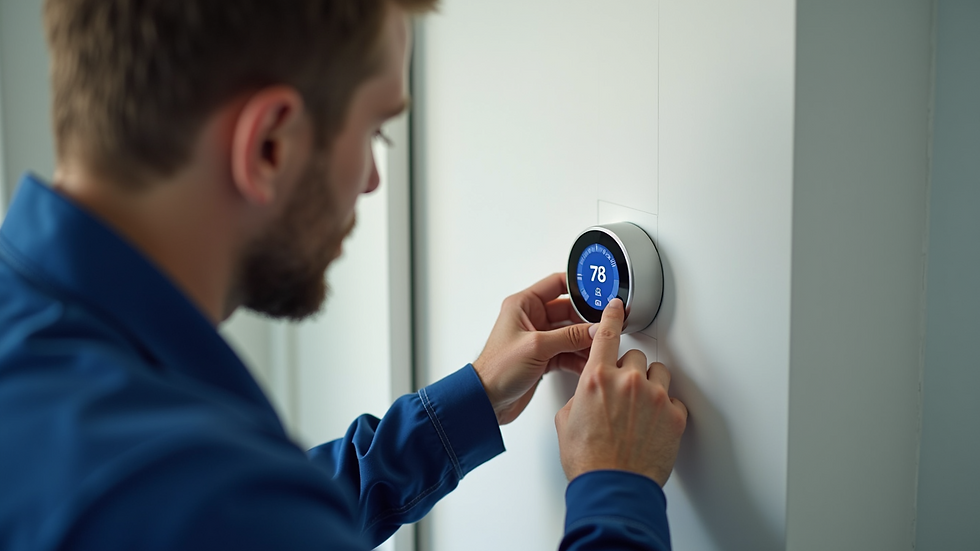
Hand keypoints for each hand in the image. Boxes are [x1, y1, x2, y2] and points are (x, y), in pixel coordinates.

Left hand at [473, 273, 593, 424]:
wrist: (487, 401)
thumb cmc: (496, 370)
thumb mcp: (536, 347)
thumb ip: (569, 336)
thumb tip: (594, 329)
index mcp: (523, 305)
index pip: (556, 284)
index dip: (578, 286)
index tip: (599, 291)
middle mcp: (531, 319)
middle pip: (568, 310)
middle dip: (587, 319)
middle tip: (605, 325)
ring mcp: (538, 339)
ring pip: (570, 333)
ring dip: (585, 340)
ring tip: (600, 346)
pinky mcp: (543, 357)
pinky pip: (568, 351)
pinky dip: (579, 357)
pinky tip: (589, 362)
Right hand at [554, 299, 687, 486]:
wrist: (613, 489)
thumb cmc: (588, 461)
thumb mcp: (566, 421)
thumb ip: (580, 397)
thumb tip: (587, 395)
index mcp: (597, 378)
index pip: (607, 334)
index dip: (612, 316)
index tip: (617, 305)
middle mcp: (627, 382)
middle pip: (635, 357)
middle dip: (629, 372)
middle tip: (623, 396)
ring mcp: (655, 397)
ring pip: (658, 374)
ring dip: (650, 386)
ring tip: (640, 411)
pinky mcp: (675, 416)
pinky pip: (674, 401)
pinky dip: (665, 411)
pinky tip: (652, 427)